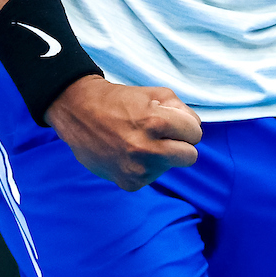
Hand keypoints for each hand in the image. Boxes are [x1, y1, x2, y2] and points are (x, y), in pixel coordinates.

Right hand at [44, 75, 202, 190]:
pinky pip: (153, 176)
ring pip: (171, 166)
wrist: (80, 114)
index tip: (176, 122)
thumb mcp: (155, 93)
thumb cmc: (120, 100)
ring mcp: (138, 170)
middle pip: (190, 156)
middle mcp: (147, 149)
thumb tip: (195, 127)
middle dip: (182, 143)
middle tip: (165, 134)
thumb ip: (181, 109)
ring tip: (141, 141)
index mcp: (156, 122)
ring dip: (163, 155)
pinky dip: (147, 166)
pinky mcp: (129, 183)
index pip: (195, 133)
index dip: (186, 125)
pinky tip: (130, 153)